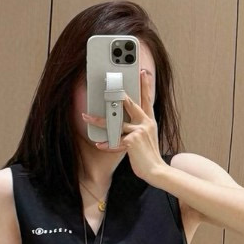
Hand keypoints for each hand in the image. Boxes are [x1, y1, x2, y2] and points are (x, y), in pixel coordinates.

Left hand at [81, 68, 166, 184]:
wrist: (157, 170)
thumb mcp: (148, 138)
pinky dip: (107, 144)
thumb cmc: (149, 155)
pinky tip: (99, 144)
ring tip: (87, 116)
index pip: (147, 100)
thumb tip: (123, 124)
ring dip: (99, 120)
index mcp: (149, 121)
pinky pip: (115, 141)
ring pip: (115, 123)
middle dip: (119, 94)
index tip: (144, 73)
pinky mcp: (132, 141)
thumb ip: (139, 128)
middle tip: (111, 84)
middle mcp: (145, 123)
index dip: (146, 85)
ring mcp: (139, 131)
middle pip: (130, 104)